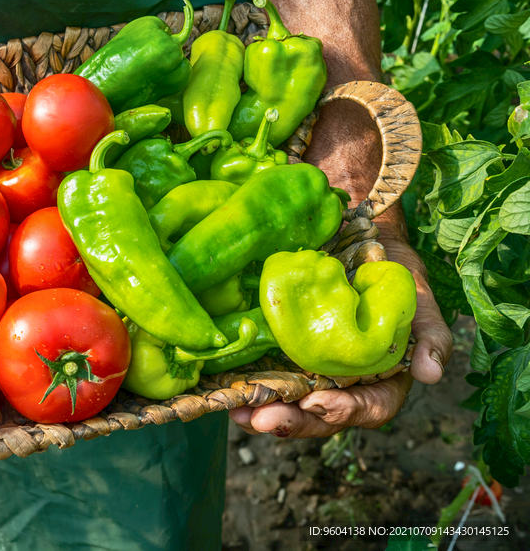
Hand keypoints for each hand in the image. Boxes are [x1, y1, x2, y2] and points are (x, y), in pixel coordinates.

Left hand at [229, 226, 450, 437]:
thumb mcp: (416, 297)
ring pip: (288, 403)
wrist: (352, 232)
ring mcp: (310, 368)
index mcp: (381, 379)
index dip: (344, 411)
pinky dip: (246, 388)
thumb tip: (430, 374)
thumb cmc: (390, 270)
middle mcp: (343, 381)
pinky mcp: (281, 352)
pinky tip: (224, 390)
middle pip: (320, 415)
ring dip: (261, 413)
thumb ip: (429, 335)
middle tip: (262, 419)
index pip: (369, 408)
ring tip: (238, 414)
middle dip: (293, 421)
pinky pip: (264, 377)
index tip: (318, 401)